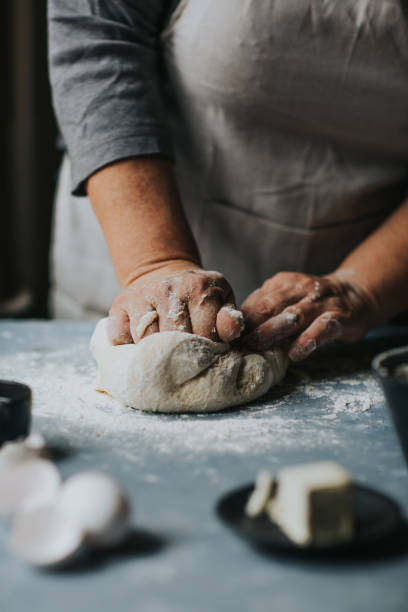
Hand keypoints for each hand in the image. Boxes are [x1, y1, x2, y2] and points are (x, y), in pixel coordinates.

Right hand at [108, 262, 243, 344]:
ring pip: (148, 341)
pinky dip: (130, 348)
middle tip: (185, 360)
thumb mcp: (221, 302)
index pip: (206, 334)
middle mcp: (168, 288)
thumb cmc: (196, 298)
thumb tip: (231, 330)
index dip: (207, 350)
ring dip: (156, 355)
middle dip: (182, 356)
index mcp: (199, 287)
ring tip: (165, 357)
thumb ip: (230, 321)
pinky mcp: (119, 305)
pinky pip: (121, 338)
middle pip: (176, 339)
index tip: (207, 353)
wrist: (161, 273)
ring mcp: (141, 296)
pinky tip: (141, 347)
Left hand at [241, 271, 377, 360]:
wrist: (355, 294)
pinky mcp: (339, 317)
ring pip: (293, 315)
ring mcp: (320, 303)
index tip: (225, 336)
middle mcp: (299, 289)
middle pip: (270, 305)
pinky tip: (296, 354)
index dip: (239, 319)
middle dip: (250, 324)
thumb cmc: (311, 303)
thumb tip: (233, 333)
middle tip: (235, 343)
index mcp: (281, 284)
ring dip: (272, 331)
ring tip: (256, 346)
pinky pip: (322, 328)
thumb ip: (264, 311)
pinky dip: (308, 340)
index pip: (255, 300)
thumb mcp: (286, 299)